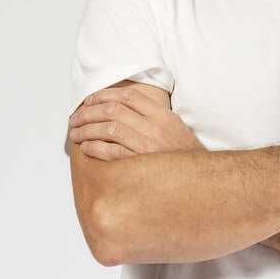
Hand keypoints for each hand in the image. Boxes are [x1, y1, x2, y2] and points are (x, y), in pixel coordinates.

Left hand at [64, 82, 203, 158]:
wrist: (204, 183)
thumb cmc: (186, 158)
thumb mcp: (175, 129)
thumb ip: (153, 116)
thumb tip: (123, 108)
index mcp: (163, 116)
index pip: (128, 96)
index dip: (104, 95)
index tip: (89, 101)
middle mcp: (155, 128)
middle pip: (113, 110)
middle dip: (88, 113)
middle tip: (75, 119)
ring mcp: (148, 147)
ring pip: (108, 129)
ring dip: (86, 129)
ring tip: (75, 133)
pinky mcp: (140, 166)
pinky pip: (110, 152)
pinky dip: (94, 148)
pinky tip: (86, 147)